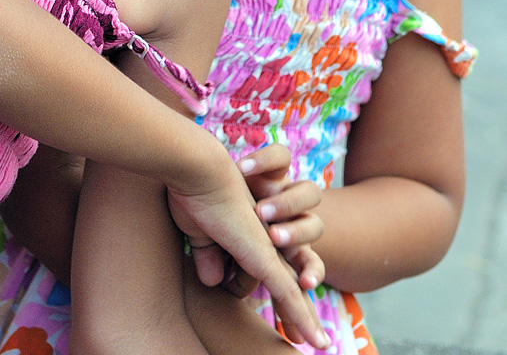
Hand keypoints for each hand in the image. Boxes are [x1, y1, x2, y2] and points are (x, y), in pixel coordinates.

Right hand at [166, 141, 329, 349]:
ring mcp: (269, 247)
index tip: (285, 324)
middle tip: (306, 338)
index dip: (274, 294)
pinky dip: (301, 319)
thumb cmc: (193, 195)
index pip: (269, 269)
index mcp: (250, 233)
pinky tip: (316, 340)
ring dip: (298, 316)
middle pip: (289, 279)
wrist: (200, 172)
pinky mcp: (266, 256)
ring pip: (292, 290)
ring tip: (307, 338)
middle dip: (300, 311)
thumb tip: (214, 280)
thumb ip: (209, 254)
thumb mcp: (198, 234)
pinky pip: (289, 293)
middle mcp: (265, 238)